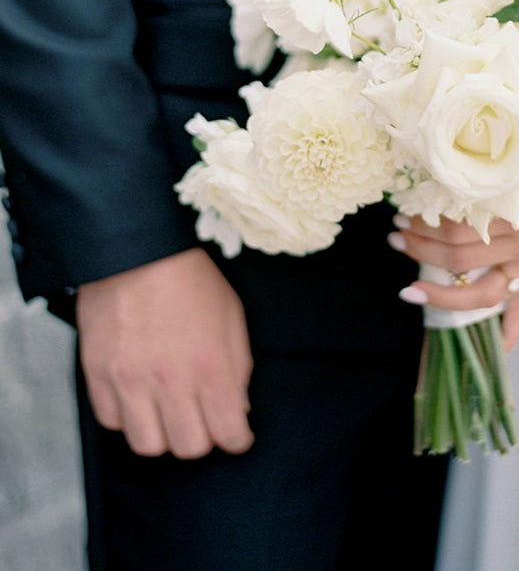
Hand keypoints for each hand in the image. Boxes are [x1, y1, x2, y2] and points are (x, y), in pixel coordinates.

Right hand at [76, 247, 254, 459]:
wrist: (137, 250)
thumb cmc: (190, 279)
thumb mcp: (232, 316)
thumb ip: (239, 367)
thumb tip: (238, 410)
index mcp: (211, 366)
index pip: (228, 434)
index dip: (237, 439)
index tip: (236, 433)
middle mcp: (171, 381)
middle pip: (189, 448)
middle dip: (202, 437)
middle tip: (202, 417)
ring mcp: (130, 381)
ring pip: (148, 445)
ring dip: (162, 433)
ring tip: (168, 409)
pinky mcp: (98, 375)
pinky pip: (113, 422)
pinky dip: (128, 416)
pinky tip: (138, 394)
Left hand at [390, 123, 518, 350]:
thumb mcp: (516, 172)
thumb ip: (483, 186)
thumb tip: (434, 188)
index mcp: (515, 216)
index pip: (458, 230)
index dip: (424, 227)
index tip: (401, 217)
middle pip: (460, 259)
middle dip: (420, 250)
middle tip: (395, 238)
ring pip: (479, 294)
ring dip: (440, 293)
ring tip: (410, 284)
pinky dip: (506, 336)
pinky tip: (488, 353)